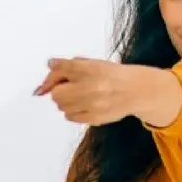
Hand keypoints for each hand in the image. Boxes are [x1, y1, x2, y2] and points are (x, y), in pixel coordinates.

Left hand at [34, 58, 181, 127]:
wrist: (135, 90)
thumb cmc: (111, 75)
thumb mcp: (91, 63)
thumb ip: (67, 66)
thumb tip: (46, 72)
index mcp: (90, 68)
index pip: (61, 69)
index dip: (52, 76)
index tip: (49, 79)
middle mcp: (91, 86)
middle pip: (56, 94)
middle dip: (58, 91)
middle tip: (68, 88)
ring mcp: (93, 104)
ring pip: (61, 106)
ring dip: (65, 101)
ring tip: (79, 96)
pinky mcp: (94, 118)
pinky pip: (69, 117)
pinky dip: (72, 111)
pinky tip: (83, 105)